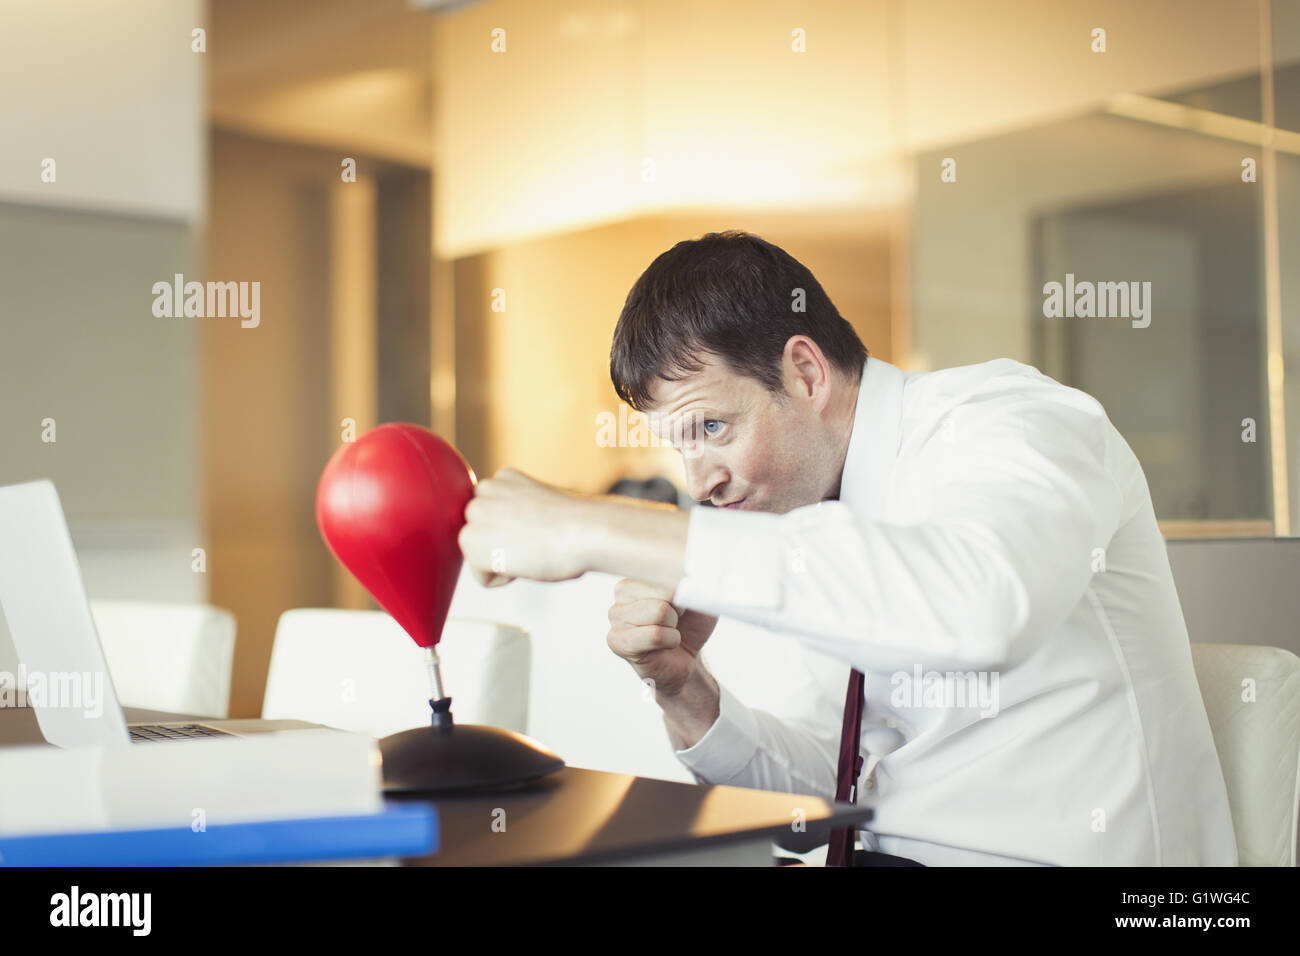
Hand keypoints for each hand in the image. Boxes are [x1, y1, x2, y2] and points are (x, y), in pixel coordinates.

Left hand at [458, 468, 594, 586]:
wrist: (586, 529)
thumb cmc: (577, 524)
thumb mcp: (541, 507)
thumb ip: (517, 513)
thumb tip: (512, 535)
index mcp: (503, 478)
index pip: (492, 518)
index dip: (516, 533)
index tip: (539, 530)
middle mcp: (483, 490)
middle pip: (481, 536)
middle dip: (502, 546)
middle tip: (535, 541)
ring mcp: (474, 513)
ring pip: (478, 554)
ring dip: (502, 561)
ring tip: (531, 549)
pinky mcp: (471, 540)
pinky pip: (481, 577)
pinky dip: (503, 578)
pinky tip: (526, 560)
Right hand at [606, 578, 718, 697]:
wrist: (687, 656)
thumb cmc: (690, 623)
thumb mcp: (699, 592)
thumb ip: (693, 576)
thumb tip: (690, 570)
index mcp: (641, 572)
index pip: (666, 570)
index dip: (683, 590)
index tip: (681, 601)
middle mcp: (622, 591)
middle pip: (665, 592)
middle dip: (679, 610)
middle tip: (675, 620)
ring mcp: (616, 615)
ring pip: (660, 612)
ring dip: (673, 627)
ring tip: (667, 631)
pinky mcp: (616, 640)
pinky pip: (654, 635)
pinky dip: (670, 641)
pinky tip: (663, 645)